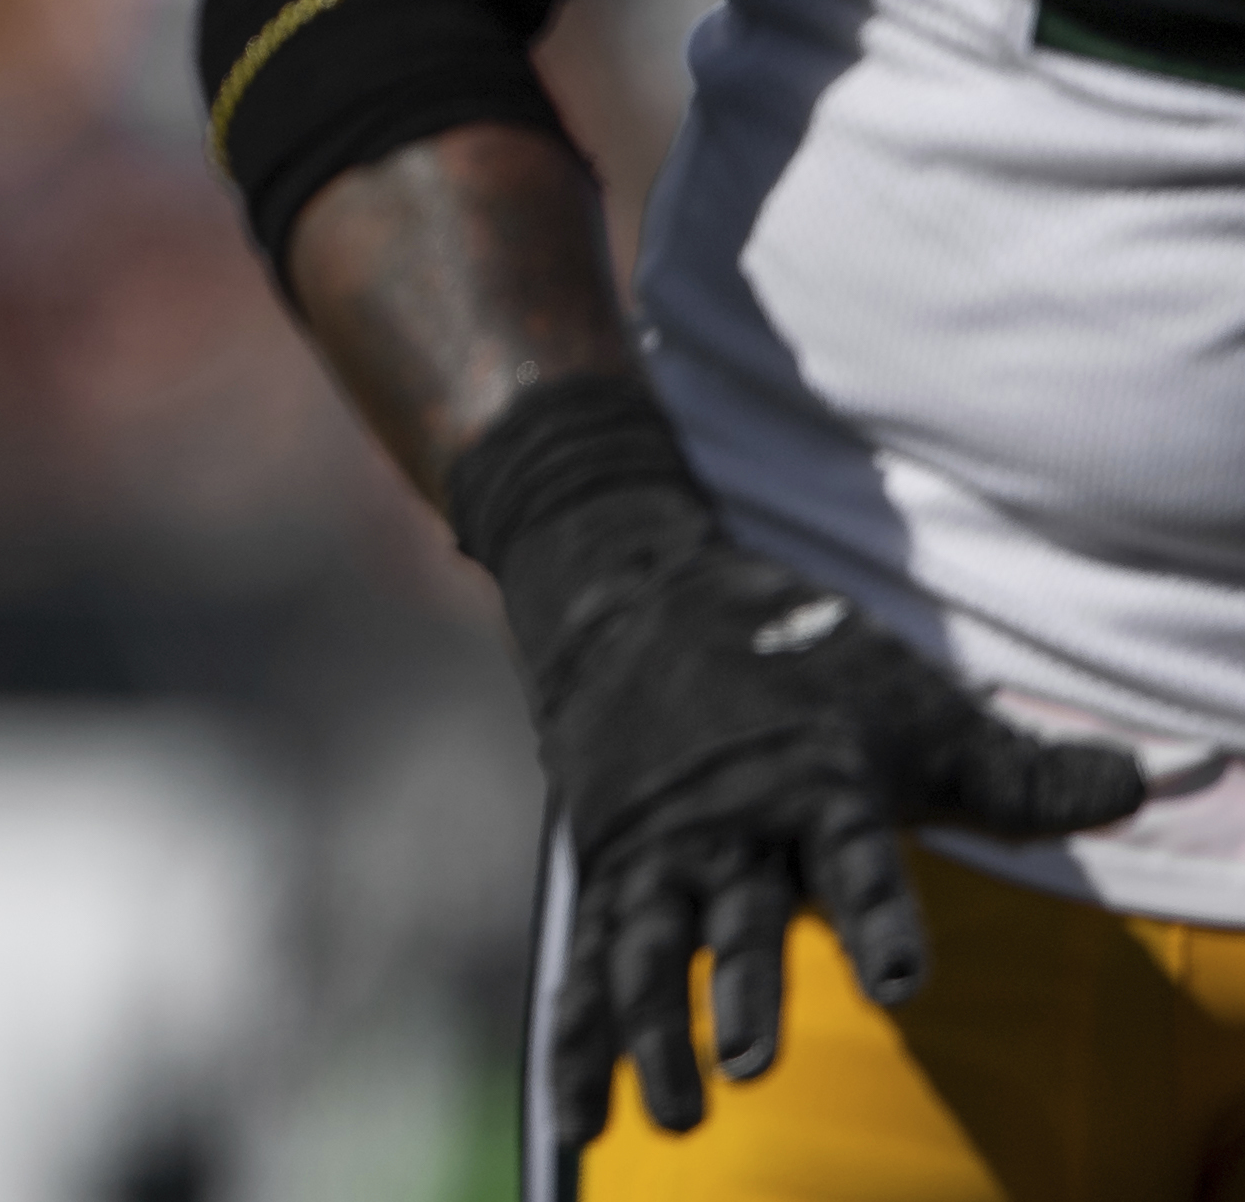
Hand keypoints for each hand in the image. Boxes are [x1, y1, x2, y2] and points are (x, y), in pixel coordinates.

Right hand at [512, 507, 1142, 1140]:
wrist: (630, 591)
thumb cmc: (793, 653)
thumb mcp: (910, 701)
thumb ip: (1013, 770)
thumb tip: (1132, 787)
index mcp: (812, 780)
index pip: (853, 857)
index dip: (876, 917)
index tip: (897, 981)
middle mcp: (728, 824)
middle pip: (737, 914)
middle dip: (745, 985)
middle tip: (754, 1057)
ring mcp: (656, 852)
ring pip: (649, 950)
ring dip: (658, 1032)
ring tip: (678, 1115)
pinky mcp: (608, 875)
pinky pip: (587, 965)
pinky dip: (578, 1041)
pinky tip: (580, 1119)